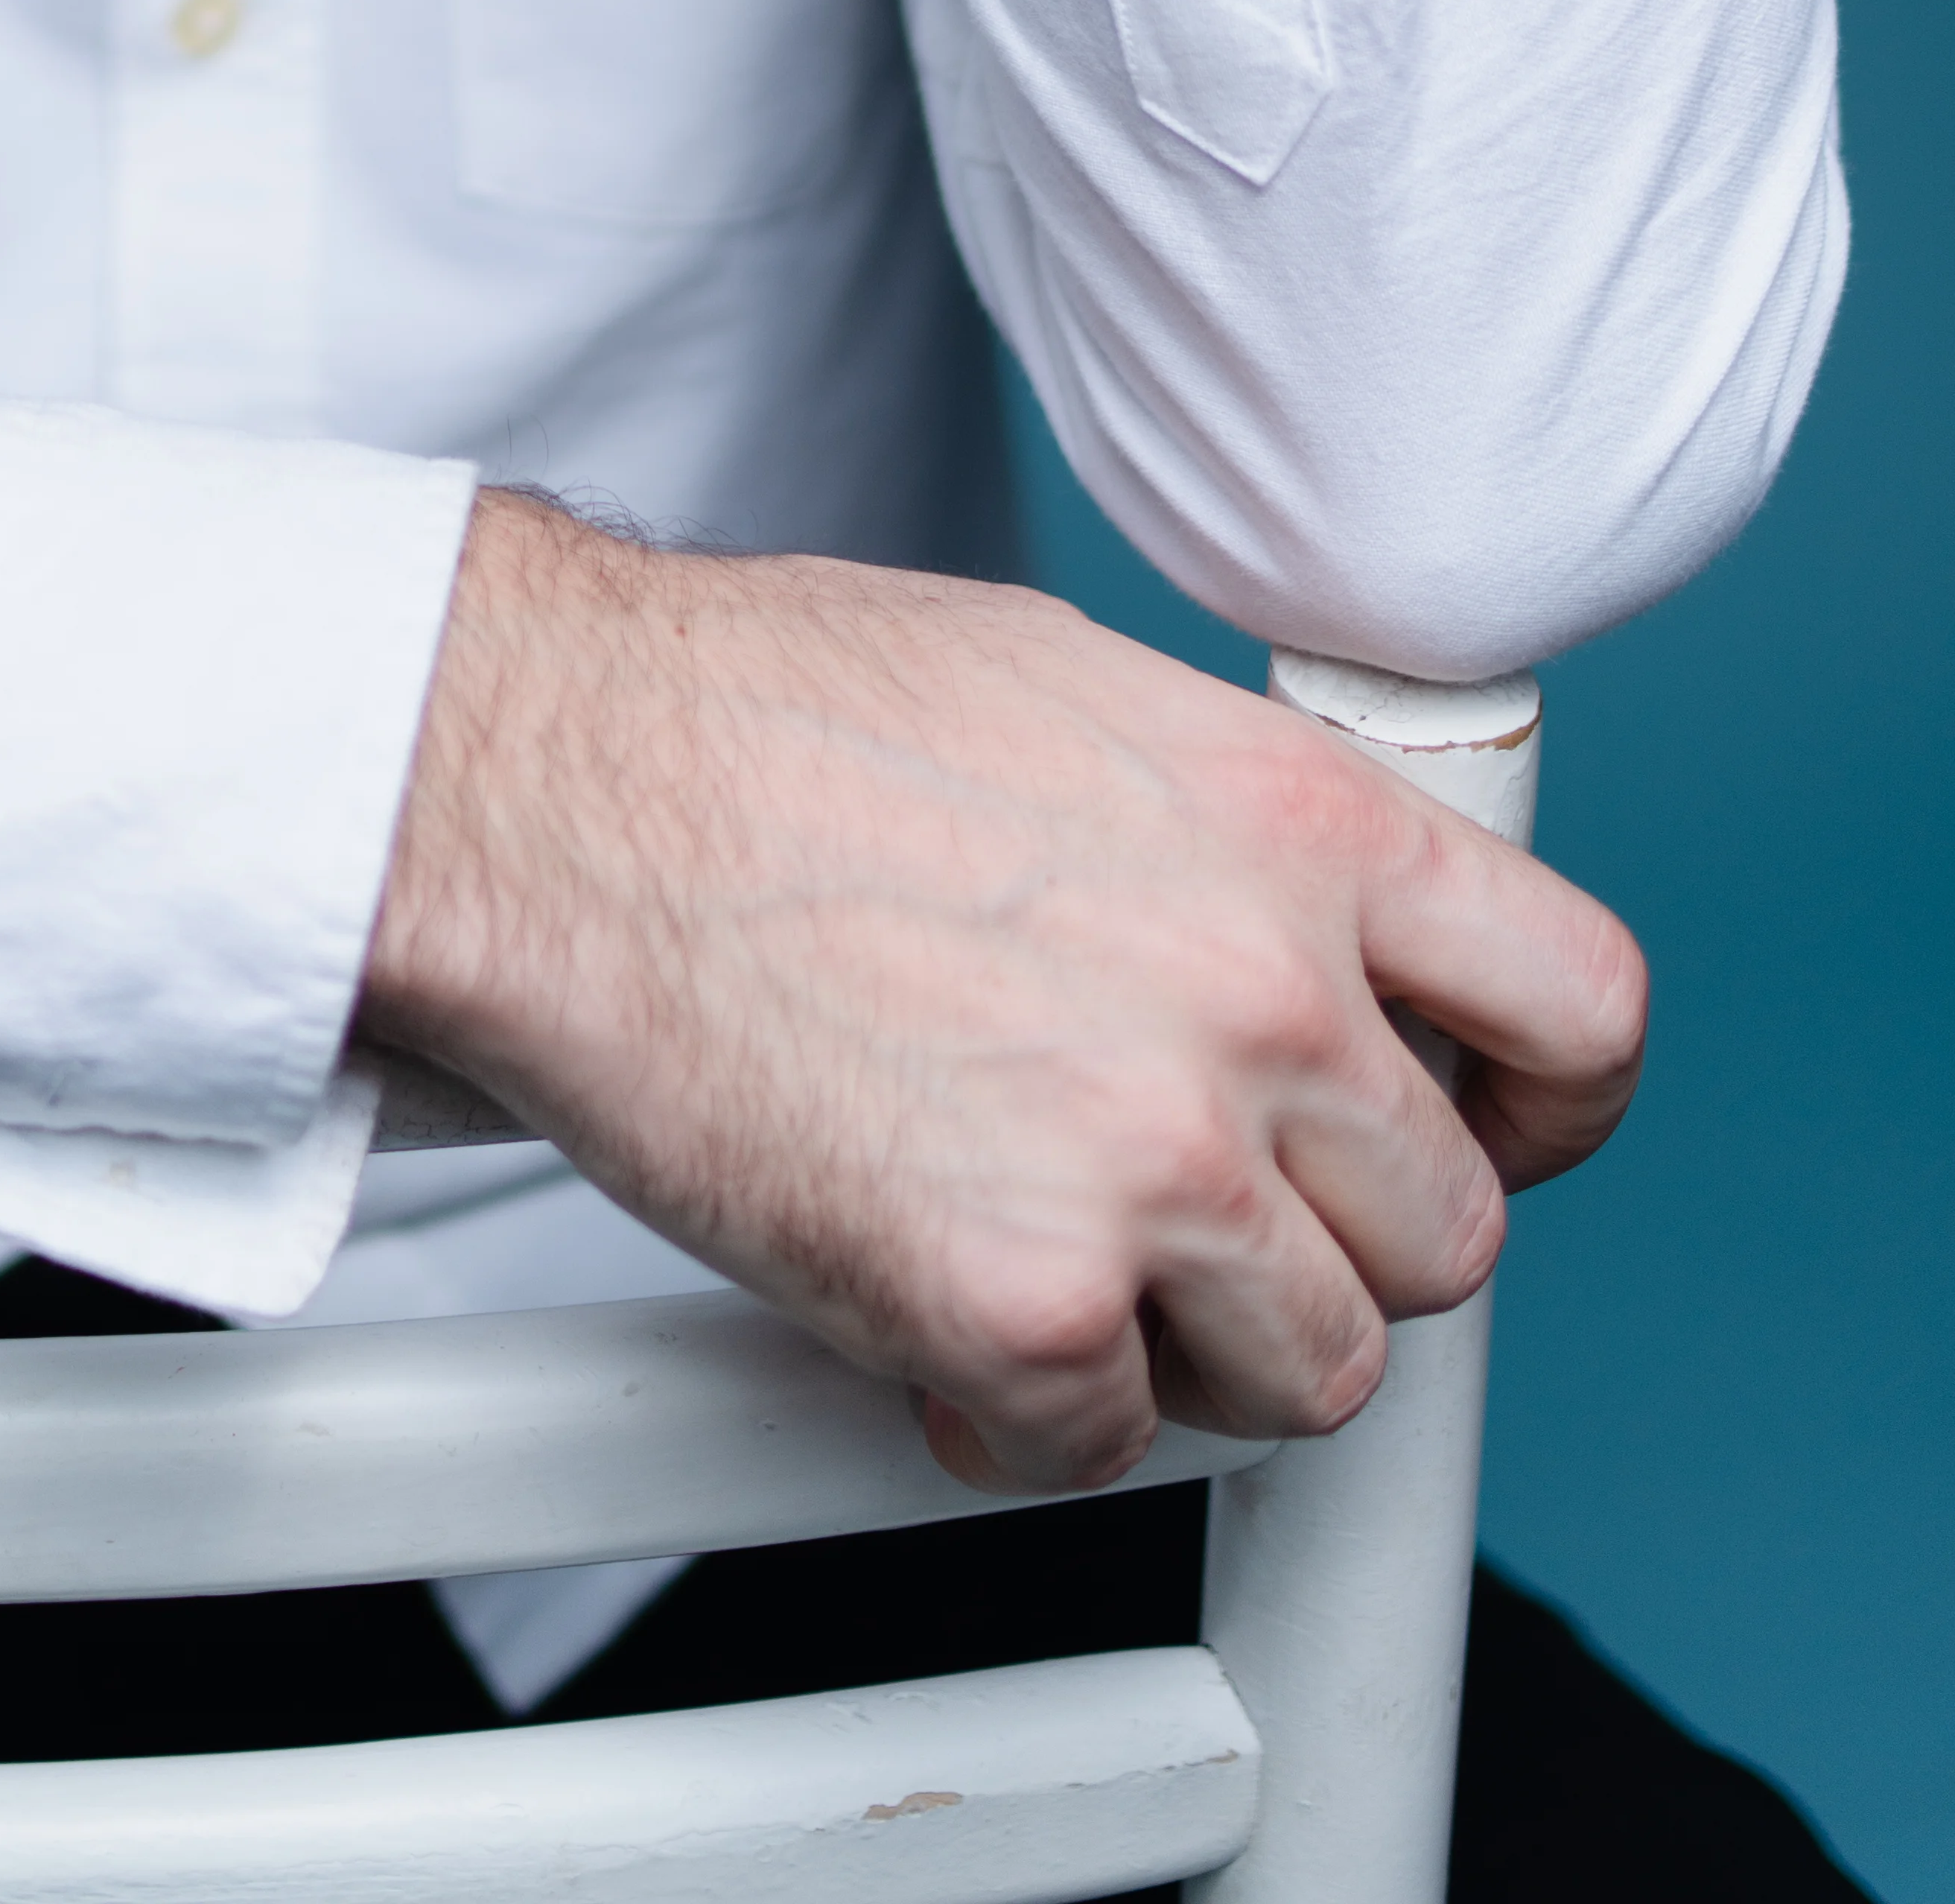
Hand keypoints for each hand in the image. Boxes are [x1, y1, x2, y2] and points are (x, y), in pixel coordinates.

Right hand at [363, 501, 1643, 1494]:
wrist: (555, 779)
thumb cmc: (759, 713)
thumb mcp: (1072, 691)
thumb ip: (1231, 834)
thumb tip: (1306, 935)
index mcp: (1293, 824)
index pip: (1580, 1008)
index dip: (1546, 1109)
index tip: (1479, 1135)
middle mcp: (1266, 995)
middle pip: (1450, 1230)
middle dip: (1328, 1239)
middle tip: (1193, 1210)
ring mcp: (1154, 1162)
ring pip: (1318, 1369)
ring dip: (1198, 1345)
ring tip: (1060, 1257)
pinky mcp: (1023, 1303)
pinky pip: (1111, 1444)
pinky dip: (1027, 1407)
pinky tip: (930, 1301)